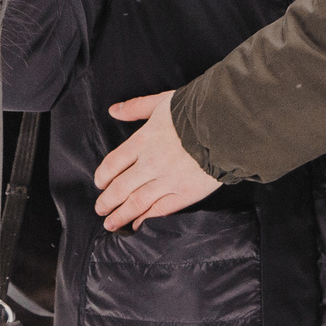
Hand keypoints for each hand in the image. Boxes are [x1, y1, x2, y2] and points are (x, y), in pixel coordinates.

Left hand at [93, 91, 219, 229]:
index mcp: (142, 141)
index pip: (113, 164)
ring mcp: (167, 181)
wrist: (226, 125)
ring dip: (120, 215)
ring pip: (136, 203)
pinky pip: (160, 209)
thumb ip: (136, 107)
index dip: (103, 176)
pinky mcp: (184, 193)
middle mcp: (150, 164)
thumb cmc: (195, 110)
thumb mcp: (162, 102)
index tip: (99, 184)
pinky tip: (137, 223)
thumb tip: (113, 110)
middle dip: (107, 201)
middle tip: (100, 209)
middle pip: (120, 187)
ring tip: (110, 224)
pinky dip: (146, 218)